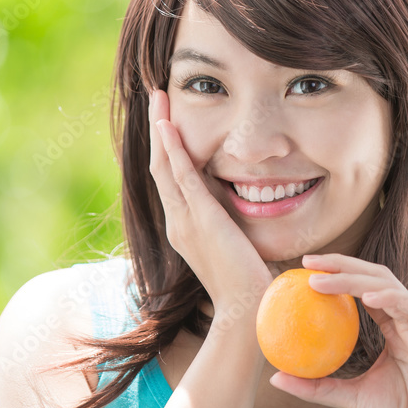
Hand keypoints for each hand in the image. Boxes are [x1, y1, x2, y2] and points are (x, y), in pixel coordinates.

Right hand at [148, 87, 272, 315]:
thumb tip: (242, 198)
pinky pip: (182, 178)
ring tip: (158, 98)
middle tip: (157, 97)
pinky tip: (168, 126)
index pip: (170, 179)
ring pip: (164, 166)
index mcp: (186, 227)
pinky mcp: (201, 220)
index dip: (166, 147)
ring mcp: (186, 221)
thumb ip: (232, 219)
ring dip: (161, 129)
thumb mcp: (237, 240)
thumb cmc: (250, 281)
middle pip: (159, 166)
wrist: (248, 310)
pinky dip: (174, 150)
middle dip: (158, 129)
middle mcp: (179, 222)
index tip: (168, 120)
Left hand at [269, 254, 407, 407]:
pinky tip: (365, 296)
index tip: (305, 272)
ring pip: (391, 285)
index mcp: (395, 329)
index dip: (338, 274)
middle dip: (343, 264)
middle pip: (377, 277)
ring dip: (354, 277)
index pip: (366, 289)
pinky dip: (390, 297)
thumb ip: (318, 386)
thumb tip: (275, 378)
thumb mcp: (351, 399)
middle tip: (309, 264)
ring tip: (321, 281)